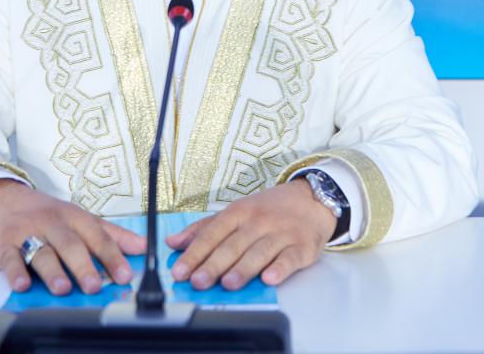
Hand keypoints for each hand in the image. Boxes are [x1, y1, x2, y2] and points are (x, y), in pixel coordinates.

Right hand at [0, 180, 146, 295]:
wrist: (4, 201)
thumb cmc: (49, 215)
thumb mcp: (81, 219)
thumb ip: (112, 234)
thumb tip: (144, 247)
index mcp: (75, 217)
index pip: (97, 236)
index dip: (112, 256)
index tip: (125, 275)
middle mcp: (52, 223)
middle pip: (70, 244)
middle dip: (83, 266)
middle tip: (95, 286)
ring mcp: (27, 232)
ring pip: (42, 252)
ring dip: (53, 271)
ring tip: (63, 289)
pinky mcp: (4, 243)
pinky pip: (10, 258)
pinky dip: (15, 272)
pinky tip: (22, 285)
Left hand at [166, 179, 334, 290]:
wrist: (310, 200)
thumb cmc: (268, 210)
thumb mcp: (235, 212)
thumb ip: (204, 228)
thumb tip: (173, 242)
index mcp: (238, 212)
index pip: (212, 234)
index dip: (194, 253)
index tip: (179, 271)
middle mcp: (258, 222)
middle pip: (233, 245)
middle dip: (214, 264)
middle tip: (198, 282)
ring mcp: (281, 233)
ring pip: (259, 252)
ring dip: (243, 268)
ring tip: (228, 283)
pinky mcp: (302, 246)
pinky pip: (290, 259)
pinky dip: (280, 269)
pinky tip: (269, 279)